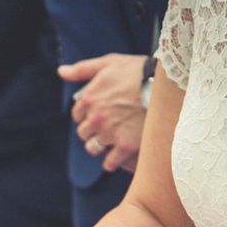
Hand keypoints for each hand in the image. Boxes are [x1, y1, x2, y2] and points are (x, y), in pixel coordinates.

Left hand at [58, 53, 146, 172]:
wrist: (164, 85)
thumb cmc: (137, 71)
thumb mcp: (108, 63)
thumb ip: (82, 69)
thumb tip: (61, 72)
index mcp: (88, 99)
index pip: (77, 115)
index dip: (86, 115)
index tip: (97, 115)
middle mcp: (95, 118)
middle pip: (83, 133)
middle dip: (92, 131)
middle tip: (105, 129)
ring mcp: (110, 133)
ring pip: (94, 148)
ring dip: (99, 147)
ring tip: (110, 143)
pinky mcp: (125, 145)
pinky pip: (110, 162)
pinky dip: (111, 162)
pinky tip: (116, 158)